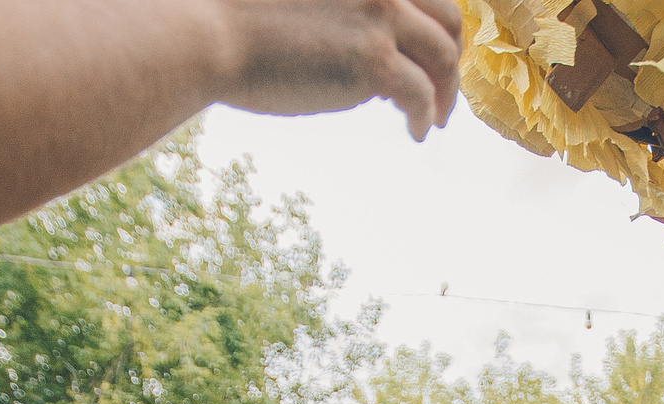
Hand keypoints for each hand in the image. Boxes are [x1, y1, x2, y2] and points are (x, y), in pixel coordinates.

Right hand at [217, 0, 462, 139]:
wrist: (211, 34)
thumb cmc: (237, 16)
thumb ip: (343, 8)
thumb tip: (366, 44)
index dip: (434, 24)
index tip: (430, 51)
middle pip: (447, 19)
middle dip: (451, 56)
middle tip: (444, 86)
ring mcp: (380, 19)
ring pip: (442, 57)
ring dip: (446, 91)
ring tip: (438, 117)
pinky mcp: (373, 61)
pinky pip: (421, 94)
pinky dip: (427, 116)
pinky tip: (417, 131)